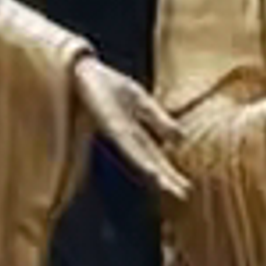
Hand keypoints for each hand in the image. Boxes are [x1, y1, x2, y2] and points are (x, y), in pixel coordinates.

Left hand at [75, 52, 188, 205]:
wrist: (80, 70)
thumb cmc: (106, 85)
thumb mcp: (140, 100)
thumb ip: (159, 120)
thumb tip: (182, 139)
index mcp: (133, 133)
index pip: (155, 157)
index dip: (169, 173)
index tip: (186, 191)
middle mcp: (124, 136)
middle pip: (149, 161)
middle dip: (165, 178)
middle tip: (183, 196)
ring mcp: (116, 130)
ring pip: (138, 155)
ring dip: (153, 172)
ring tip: (168, 186)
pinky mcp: (108, 121)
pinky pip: (125, 140)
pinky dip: (138, 155)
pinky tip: (148, 166)